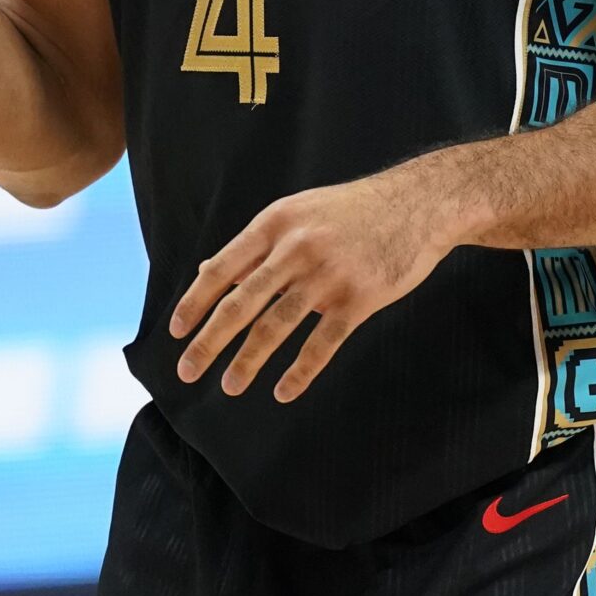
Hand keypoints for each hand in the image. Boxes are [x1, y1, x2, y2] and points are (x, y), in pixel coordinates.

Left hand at [169, 171, 459, 403]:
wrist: (417, 203)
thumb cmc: (350, 211)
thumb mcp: (296, 212)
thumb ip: (255, 245)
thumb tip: (207, 270)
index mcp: (275, 224)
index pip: (222, 268)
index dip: (196, 302)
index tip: (177, 331)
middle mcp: (296, 248)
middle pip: (241, 303)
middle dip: (209, 341)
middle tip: (186, 371)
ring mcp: (328, 274)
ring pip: (276, 326)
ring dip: (248, 361)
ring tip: (230, 386)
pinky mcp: (360, 298)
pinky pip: (322, 343)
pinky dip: (300, 372)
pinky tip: (283, 392)